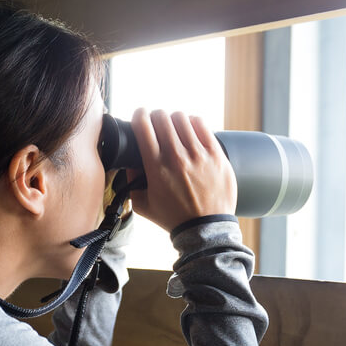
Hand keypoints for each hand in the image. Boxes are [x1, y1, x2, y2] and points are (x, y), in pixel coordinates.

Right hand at [126, 108, 236, 232]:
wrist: (205, 229)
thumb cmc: (174, 218)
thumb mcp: (143, 205)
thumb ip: (131, 184)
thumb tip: (130, 165)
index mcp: (156, 166)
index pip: (142, 125)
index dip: (138, 115)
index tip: (139, 117)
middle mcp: (176, 156)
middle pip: (161, 117)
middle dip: (155, 116)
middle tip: (156, 124)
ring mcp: (198, 154)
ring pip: (181, 118)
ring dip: (173, 119)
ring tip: (174, 127)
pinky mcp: (216, 154)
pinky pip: (201, 125)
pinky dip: (192, 122)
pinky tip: (190, 129)